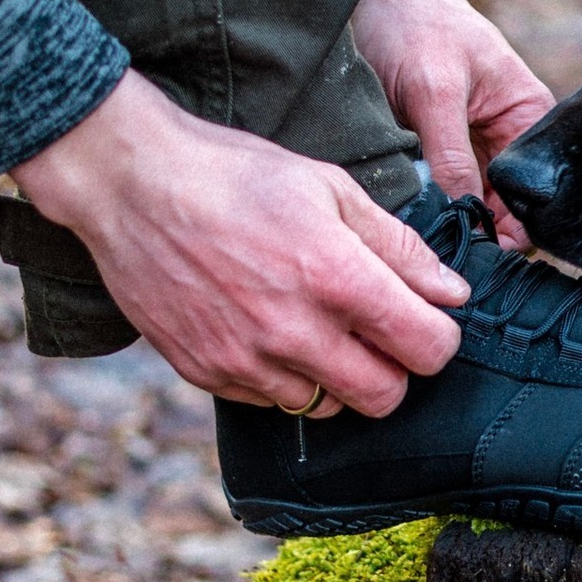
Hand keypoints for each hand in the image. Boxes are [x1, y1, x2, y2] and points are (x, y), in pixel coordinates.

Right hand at [12, 71, 469, 417]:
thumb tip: (451, 292)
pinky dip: (284, 378)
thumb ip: (399, 247)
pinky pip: (271, 402)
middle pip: (385, 397)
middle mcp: (293, 330)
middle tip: (378, 333)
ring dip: (337, 377)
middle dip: (395, 369)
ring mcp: (245, 359)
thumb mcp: (331, 187)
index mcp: (336, 277)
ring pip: (328, 406)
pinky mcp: (206, 373)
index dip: (439, 337)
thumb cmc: (234, 175)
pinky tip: (270, 330)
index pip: (428, 349)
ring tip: (318, 326)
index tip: (426, 318)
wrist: (130, 182)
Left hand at [353, 0, 553, 250]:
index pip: (535, 195)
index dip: (511, 230)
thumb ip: (452, 158)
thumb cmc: (413, 21)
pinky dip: (428, 200)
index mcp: (530, 116)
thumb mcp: (434, 92)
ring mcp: (472, 143)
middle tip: (445, 251)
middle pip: (505, 207)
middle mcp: (508, 135)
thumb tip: (467, 221)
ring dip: (449, 216)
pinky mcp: (437, 146)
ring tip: (426, 234)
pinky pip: (440, 188)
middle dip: (478, 229)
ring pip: (469, 202)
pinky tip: (412, 212)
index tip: (476, 254)